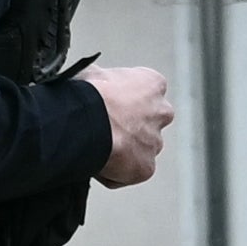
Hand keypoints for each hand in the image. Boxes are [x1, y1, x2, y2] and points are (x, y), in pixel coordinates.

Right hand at [78, 61, 176, 189]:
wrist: (84, 124)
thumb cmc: (88, 95)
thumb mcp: (93, 73)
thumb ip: (103, 79)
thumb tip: (92, 82)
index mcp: (153, 84)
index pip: (146, 92)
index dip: (125, 100)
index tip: (109, 105)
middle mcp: (162, 113)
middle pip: (149, 122)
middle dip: (132, 127)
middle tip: (105, 129)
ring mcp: (155, 142)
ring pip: (141, 149)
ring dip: (124, 151)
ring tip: (97, 148)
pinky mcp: (146, 168)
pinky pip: (130, 172)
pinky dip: (116, 172)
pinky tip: (97, 163)